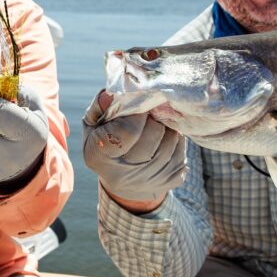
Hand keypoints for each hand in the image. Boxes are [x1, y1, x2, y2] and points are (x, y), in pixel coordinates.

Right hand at [82, 91, 186, 209]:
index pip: (128, 130)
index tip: (136, 108)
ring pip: (172, 138)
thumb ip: (100, 107)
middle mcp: (125, 174)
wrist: (123, 182)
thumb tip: (111, 94)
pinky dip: (175, 139)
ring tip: (154, 127)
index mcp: (100, 156)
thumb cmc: (105, 144)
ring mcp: (150, 180)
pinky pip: (182, 149)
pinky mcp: (171, 181)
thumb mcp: (93, 125)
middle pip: (154, 132)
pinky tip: (162, 141)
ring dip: (165, 127)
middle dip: (152, 118)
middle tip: (146, 116)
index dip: (136, 113)